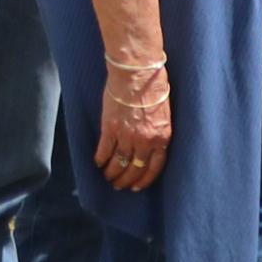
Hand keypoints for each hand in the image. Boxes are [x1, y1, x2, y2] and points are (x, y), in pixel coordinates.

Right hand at [96, 62, 171, 190]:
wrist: (137, 74)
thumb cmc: (154, 88)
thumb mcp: (163, 115)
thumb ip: (157, 132)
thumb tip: (148, 144)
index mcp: (162, 138)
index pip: (154, 167)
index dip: (144, 179)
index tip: (137, 187)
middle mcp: (145, 141)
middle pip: (135, 168)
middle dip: (126, 180)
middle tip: (118, 186)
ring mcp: (127, 135)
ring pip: (119, 162)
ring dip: (112, 172)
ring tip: (107, 177)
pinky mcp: (110, 127)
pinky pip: (105, 149)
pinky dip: (100, 158)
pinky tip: (97, 163)